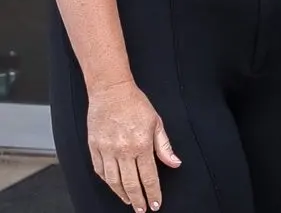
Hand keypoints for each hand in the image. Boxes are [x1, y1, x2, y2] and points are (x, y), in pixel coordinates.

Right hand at [86, 80, 180, 211]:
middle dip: (138, 199)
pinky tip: (114, 186)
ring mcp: (106, 150)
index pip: (149, 176)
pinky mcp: (94, 147)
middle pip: (130, 183)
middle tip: (142, 209)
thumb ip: (164, 146)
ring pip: (113, 180)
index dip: (153, 192)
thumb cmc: (135, 104)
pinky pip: (99, 170)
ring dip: (122, 194)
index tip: (155, 203)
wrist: (111, 91)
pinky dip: (107, 181)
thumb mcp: (157, 122)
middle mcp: (123, 150)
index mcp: (141, 144)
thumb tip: (175, 163)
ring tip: (130, 201)